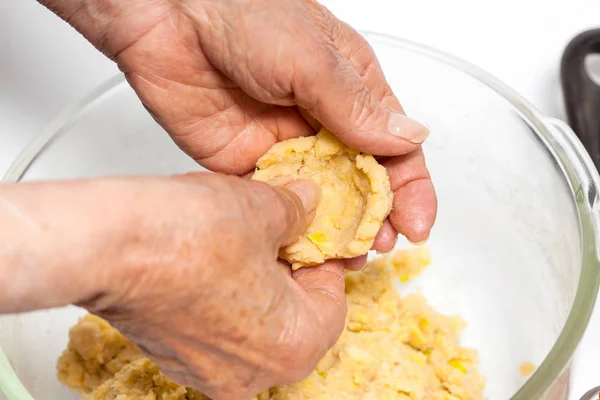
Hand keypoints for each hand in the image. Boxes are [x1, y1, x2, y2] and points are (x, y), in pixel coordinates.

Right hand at [0, 174, 344, 398]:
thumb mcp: (263, 207)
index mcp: (292, 345)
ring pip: (254, 322)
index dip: (324, 255)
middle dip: (289, 269)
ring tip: (240, 240)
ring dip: (255, 282)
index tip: (313, 232)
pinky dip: (222, 297)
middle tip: (279, 231)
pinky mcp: (173, 357)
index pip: (333, 299)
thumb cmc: (183, 237)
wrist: (104, 246)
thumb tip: (307, 204)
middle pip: (294, 315)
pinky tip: (207, 260)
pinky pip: (217, 328)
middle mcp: (251, 373)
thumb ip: (298, 210)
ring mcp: (208, 371)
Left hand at [51, 0, 436, 256]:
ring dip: (334, 230)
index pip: (393, 147)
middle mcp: (320, 122)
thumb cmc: (244, 12)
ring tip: (344, 257)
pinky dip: (289, 228)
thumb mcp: (312, 57)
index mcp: (350, 91)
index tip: (416, 225)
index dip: (410, 188)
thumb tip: (409, 140)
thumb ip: (355, 108)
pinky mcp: (243, 165)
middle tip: (378, 246)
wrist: (166, 13)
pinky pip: (274, 203)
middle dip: (374, 217)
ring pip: (319, 199)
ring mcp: (282, 146)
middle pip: (359, 181)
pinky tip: (300, 249)